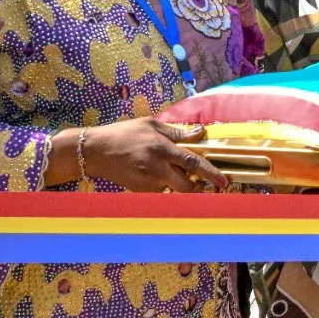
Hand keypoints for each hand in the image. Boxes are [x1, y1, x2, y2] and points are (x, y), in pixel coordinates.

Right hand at [77, 119, 226, 192]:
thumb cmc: (124, 133)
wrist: (94, 151)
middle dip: (200, 187)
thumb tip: (200, 132)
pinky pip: (162, 192)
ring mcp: (147, 182)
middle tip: (206, 183)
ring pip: (175, 191)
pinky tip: (160, 175)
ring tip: (179, 174)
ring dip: (183, 186)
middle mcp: (156, 168)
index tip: (223, 181)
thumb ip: (177, 132)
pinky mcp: (140, 191)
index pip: (192, 163)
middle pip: (187, 186)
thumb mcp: (151, 125)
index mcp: (161, 148)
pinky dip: (167, 186)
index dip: (210, 173)